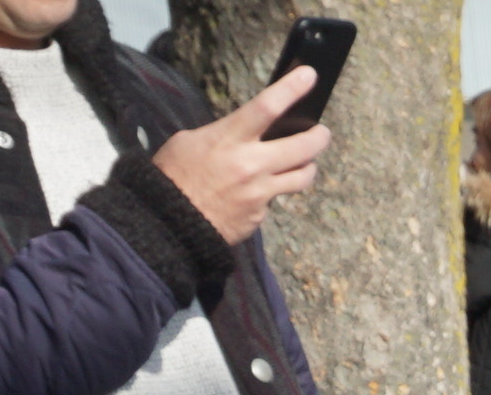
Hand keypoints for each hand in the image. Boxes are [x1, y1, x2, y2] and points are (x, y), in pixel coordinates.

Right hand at [153, 68, 334, 245]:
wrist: (169, 221)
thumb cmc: (174, 175)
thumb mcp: (190, 141)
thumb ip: (224, 135)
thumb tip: (246, 132)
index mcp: (228, 139)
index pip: (266, 107)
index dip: (291, 89)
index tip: (308, 76)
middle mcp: (250, 164)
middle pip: (302, 147)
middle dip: (318, 137)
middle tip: (321, 132)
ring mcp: (259, 191)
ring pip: (302, 176)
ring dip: (308, 167)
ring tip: (305, 162)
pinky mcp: (261, 214)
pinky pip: (278, 198)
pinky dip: (275, 190)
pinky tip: (264, 189)